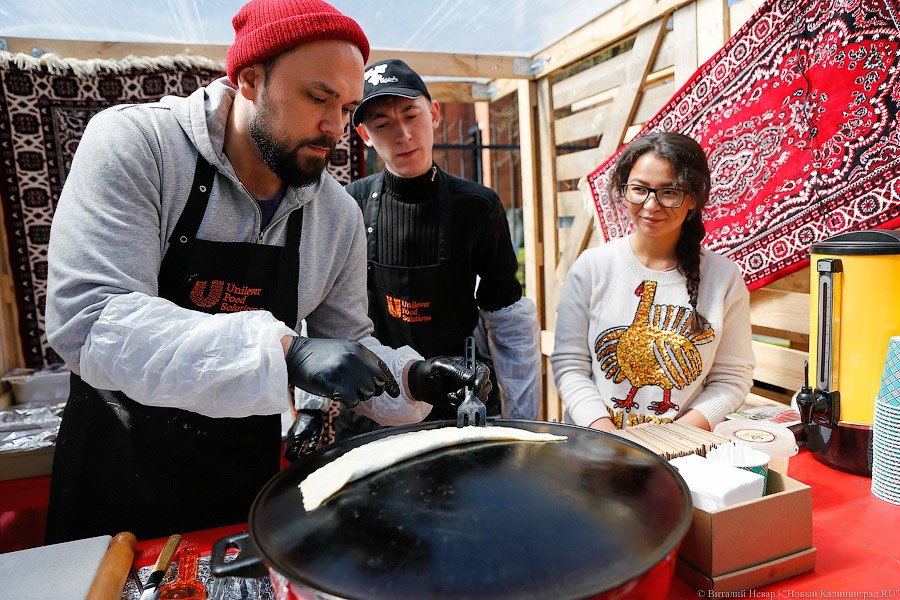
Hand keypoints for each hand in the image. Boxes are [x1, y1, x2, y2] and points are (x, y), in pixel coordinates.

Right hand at [283, 409, 323, 461]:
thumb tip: (310, 457)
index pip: (292, 455)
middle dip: (292, 459)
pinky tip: (302, 447)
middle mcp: (291, 437)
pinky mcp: (291, 432)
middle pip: (286, 454)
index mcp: (297, 438)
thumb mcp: (316, 435)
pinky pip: (289, 444)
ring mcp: (290, 434)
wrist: (310, 410)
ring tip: (303, 454)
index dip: (297, 461)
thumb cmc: (315, 421)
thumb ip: (312, 447)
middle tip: (302, 460)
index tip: (304, 462)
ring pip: (287, 449)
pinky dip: (293, 448)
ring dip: (293, 454)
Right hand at [285, 337, 399, 407]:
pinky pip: (352, 400)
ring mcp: (344, 369)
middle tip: (358, 391)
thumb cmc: (319, 356)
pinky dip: (348, 401)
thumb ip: (362, 361)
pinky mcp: (333, 382)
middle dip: (371, 391)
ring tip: (345, 390)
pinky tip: (338, 395)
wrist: (293, 354)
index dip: (390, 383)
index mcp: (359, 349)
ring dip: (358, 396)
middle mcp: (354, 357)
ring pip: (366, 393)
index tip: (394, 393)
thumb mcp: (344, 350)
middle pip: (377, 383)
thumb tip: (380, 380)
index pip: (383, 368)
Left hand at [407, 356, 491, 408]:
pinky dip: (459, 405)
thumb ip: (454, 368)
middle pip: (485, 386)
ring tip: (450, 395)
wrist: (418, 384)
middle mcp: (470, 378)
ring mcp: (467, 391)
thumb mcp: (438, 364)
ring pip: (478, 399)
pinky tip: (448, 399)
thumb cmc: (428, 369)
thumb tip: (470, 377)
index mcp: (468, 365)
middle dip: (475, 392)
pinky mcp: (462, 402)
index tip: (475, 385)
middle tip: (460, 393)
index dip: (482, 378)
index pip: (483, 371)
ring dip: (465, 400)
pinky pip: (468, 407)